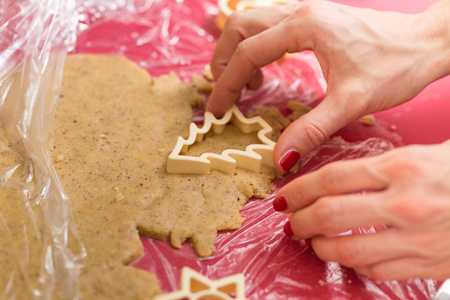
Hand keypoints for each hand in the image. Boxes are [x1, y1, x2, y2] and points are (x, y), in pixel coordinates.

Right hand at [206, 0, 449, 171]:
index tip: (216, 111)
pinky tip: (269, 71)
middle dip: (224, 62)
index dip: (226, 85)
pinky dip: (258, 48)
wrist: (427, 43)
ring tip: (248, 86)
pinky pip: (270, 26)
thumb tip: (280, 157)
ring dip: (239, 52)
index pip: (248, 53)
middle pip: (240, 27)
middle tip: (225, 96)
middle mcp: (300, 12)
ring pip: (252, 22)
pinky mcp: (314, 19)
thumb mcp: (351, 102)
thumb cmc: (396, 65)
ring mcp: (306, 12)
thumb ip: (311, 129)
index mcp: (304, 26)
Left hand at [274, 141, 449, 279]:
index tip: (285, 197)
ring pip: (348, 250)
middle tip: (290, 222)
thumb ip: (379, 169)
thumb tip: (334, 183)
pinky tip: (349, 256)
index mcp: (402, 167)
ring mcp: (418, 237)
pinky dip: (355, 265)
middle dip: (300, 220)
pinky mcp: (429, 265)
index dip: (299, 189)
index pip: (331, 179)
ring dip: (321, 247)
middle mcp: (406, 202)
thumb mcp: (423, 155)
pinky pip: (377, 271)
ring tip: (312, 241)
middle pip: (330, 214)